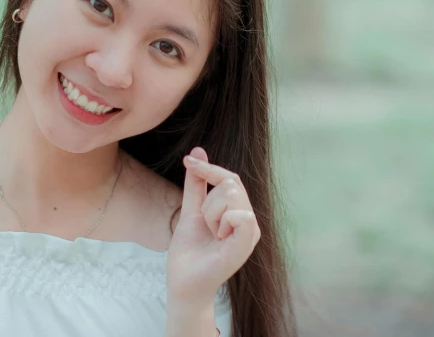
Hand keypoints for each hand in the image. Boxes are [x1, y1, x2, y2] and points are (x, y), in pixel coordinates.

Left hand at [166, 147, 259, 302]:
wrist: (183, 281)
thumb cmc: (188, 251)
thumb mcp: (191, 209)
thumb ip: (196, 184)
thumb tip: (197, 152)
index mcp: (238, 212)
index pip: (230, 178)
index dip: (209, 168)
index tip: (188, 160)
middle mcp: (248, 220)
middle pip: (230, 183)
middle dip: (208, 202)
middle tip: (206, 227)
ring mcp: (250, 232)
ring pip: (232, 195)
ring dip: (211, 213)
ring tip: (212, 235)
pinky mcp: (247, 244)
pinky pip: (242, 215)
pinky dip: (223, 221)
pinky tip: (219, 239)